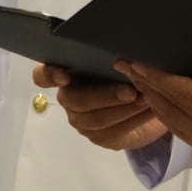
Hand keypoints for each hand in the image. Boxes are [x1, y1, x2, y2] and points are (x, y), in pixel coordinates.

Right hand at [35, 64, 168, 150]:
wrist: (149, 100)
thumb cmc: (130, 72)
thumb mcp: (122, 60)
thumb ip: (115, 55)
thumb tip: (125, 53)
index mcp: (67, 73)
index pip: (43, 75)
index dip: (49, 75)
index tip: (64, 75)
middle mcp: (69, 97)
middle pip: (75, 100)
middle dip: (105, 95)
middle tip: (130, 91)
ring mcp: (82, 120)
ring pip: (96, 119)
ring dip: (124, 109)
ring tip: (146, 99)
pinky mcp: (98, 136)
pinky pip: (113, 132)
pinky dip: (134, 120)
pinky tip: (149, 110)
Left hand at [128, 20, 191, 169]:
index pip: (191, 95)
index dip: (163, 79)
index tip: (140, 64)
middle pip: (175, 110)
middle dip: (149, 87)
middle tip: (125, 65)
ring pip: (177, 125)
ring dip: (155, 102)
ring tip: (135, 80)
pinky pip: (186, 133)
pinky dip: (169, 117)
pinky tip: (159, 103)